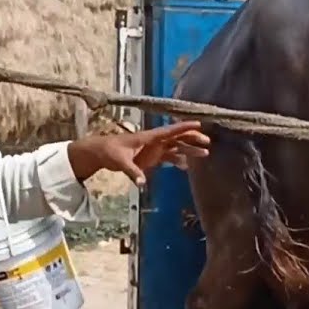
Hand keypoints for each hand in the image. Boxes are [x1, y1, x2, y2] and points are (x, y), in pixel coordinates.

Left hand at [67, 121, 210, 185]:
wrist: (101, 152)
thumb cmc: (110, 151)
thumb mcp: (120, 161)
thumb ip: (132, 172)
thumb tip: (142, 183)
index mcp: (148, 137)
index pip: (169, 131)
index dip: (184, 128)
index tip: (198, 124)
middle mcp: (154, 141)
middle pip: (177, 138)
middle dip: (192, 139)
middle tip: (207, 142)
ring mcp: (154, 149)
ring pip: (176, 147)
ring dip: (189, 149)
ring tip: (205, 153)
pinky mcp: (152, 157)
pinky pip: (169, 157)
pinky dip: (178, 160)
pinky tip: (187, 166)